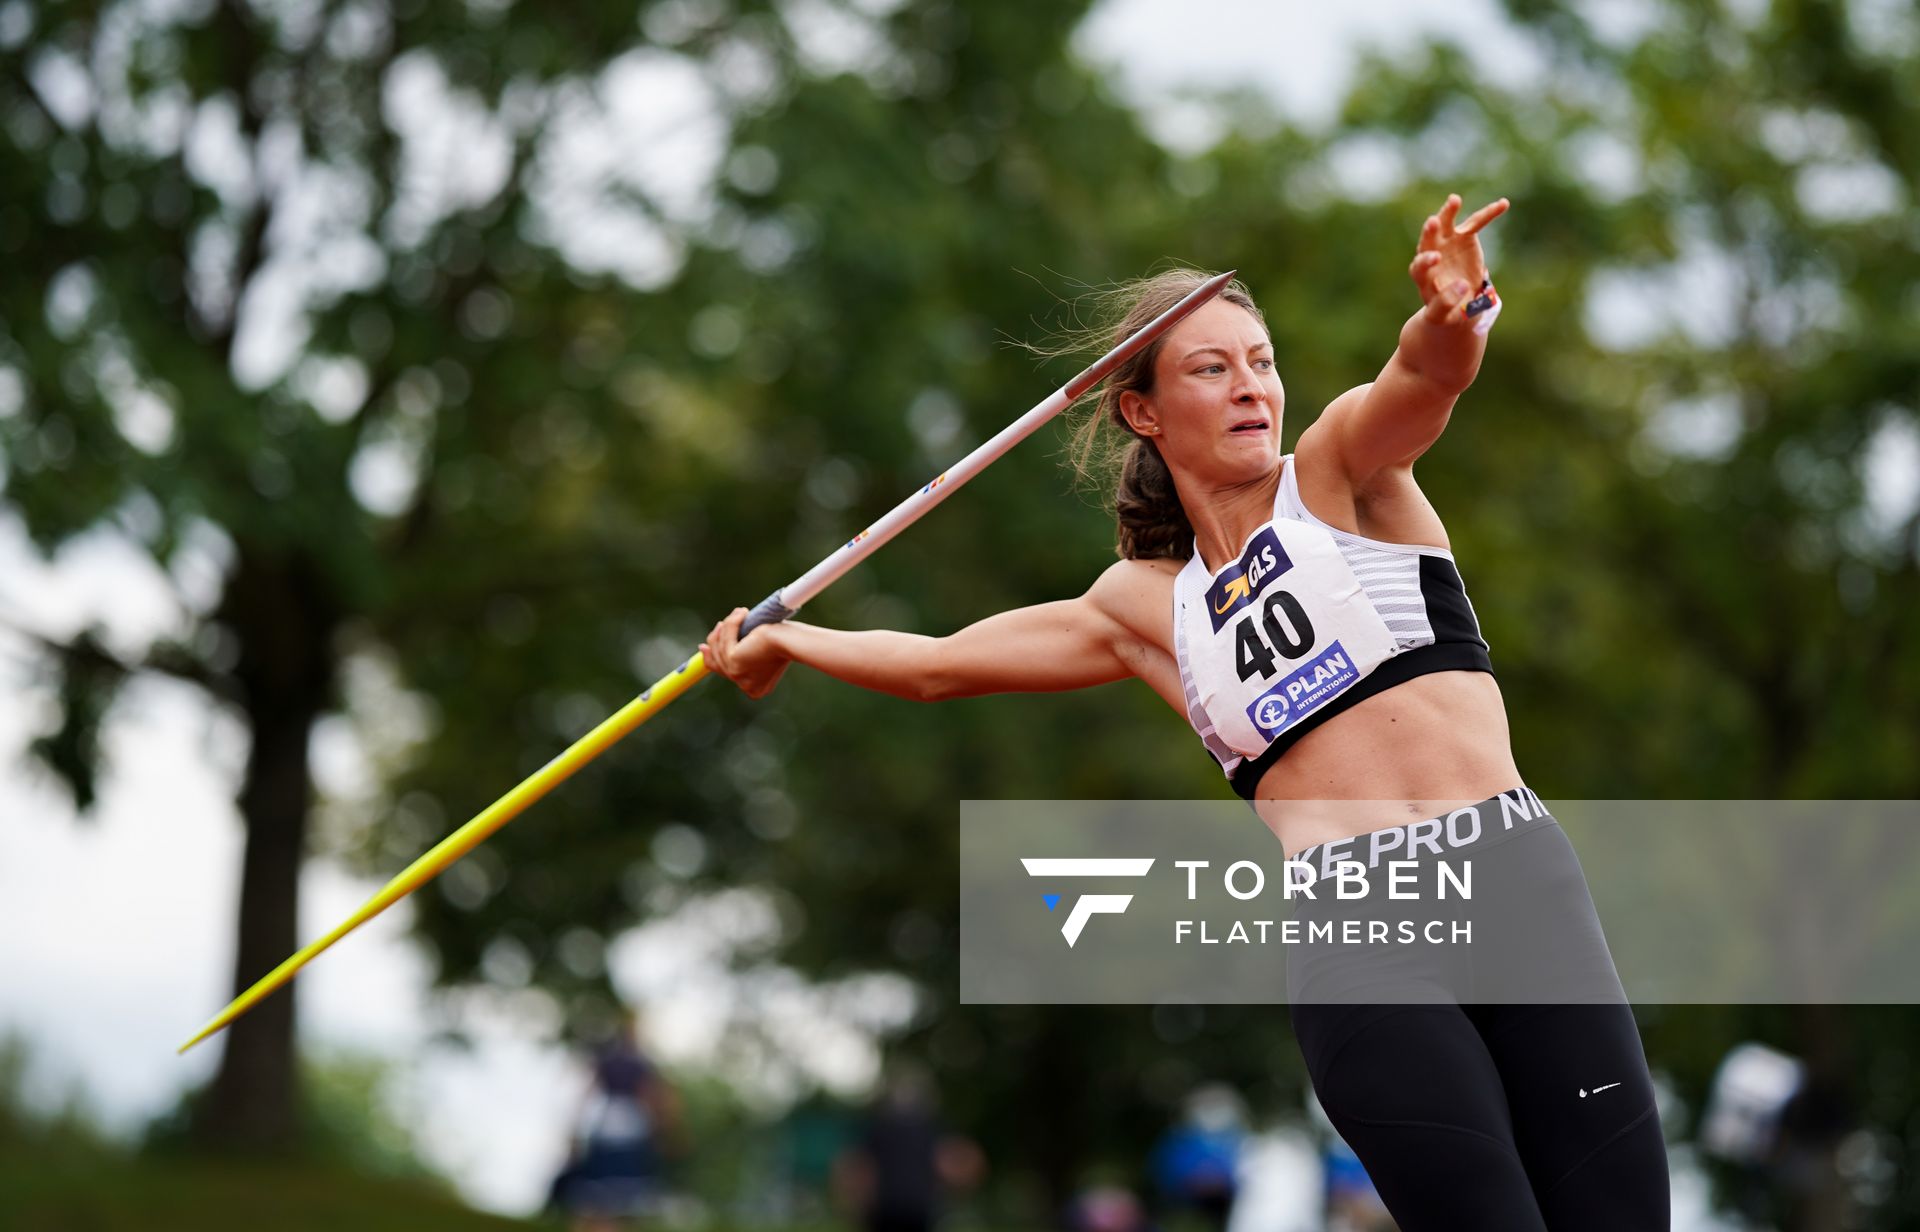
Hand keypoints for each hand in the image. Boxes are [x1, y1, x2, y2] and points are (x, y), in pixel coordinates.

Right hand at [700, 607, 792, 698]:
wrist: (793, 641)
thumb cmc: (786, 642)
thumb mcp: (761, 650)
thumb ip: (741, 652)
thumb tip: (704, 647)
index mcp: (754, 689)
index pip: (726, 673)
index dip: (712, 658)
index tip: (704, 646)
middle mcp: (745, 686)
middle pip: (717, 662)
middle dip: (715, 642)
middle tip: (718, 627)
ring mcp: (737, 675)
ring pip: (720, 647)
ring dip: (728, 627)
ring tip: (740, 613)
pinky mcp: (734, 659)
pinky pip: (726, 636)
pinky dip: (732, 622)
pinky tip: (742, 612)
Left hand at [1408, 193, 1508, 324]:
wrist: (1457, 301)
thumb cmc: (1446, 310)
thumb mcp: (1443, 314)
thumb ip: (1446, 302)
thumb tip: (1461, 286)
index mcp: (1423, 276)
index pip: (1420, 267)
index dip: (1426, 262)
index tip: (1436, 258)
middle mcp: (1431, 254)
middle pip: (1427, 241)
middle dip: (1430, 231)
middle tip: (1433, 222)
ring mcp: (1447, 243)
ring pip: (1445, 225)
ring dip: (1448, 212)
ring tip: (1454, 200)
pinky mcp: (1464, 237)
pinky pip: (1476, 222)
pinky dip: (1488, 213)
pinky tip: (1503, 204)